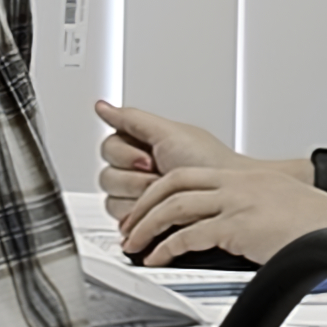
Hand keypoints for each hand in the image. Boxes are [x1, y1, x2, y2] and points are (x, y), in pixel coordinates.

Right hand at [92, 99, 243, 257]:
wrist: (223, 195)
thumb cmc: (207, 163)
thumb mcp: (170, 133)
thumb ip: (131, 119)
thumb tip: (103, 106)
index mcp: (142, 145)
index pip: (109, 148)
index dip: (126, 155)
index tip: (150, 157)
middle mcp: (137, 170)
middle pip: (107, 173)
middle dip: (133, 177)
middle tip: (158, 175)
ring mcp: (138, 196)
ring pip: (110, 196)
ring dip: (137, 195)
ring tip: (164, 193)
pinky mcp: (141, 220)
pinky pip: (119, 218)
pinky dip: (138, 215)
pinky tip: (157, 209)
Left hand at [111, 131, 326, 275]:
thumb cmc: (326, 228)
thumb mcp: (282, 211)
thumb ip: (253, 216)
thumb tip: (237, 238)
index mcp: (247, 179)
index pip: (188, 175)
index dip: (158, 192)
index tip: (145, 210)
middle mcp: (240, 184)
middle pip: (173, 184)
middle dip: (143, 206)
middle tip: (129, 228)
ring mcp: (240, 202)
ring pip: (175, 206)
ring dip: (147, 226)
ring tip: (134, 245)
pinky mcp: (242, 225)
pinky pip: (190, 234)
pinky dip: (166, 247)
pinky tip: (158, 258)